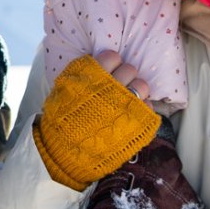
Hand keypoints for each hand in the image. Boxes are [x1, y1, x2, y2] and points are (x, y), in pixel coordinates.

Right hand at [32, 53, 160, 190]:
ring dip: (136, 90)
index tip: (107, 73)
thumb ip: (80, 76)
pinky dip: (142, 109)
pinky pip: (148, 107)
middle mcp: (112, 86)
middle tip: (118, 87)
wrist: (66, 151)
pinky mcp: (136, 122)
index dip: (110, 64)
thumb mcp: (63, 90)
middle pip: (129, 69)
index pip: (111, 57)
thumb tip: (94, 66)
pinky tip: (133, 114)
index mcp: (93, 76)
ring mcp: (126, 103)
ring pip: (142, 85)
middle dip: (124, 76)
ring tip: (128, 99)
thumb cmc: (61, 121)